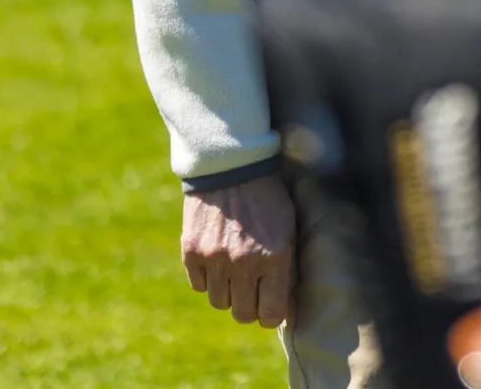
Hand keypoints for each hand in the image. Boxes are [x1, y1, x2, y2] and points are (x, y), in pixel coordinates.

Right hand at [181, 173, 295, 327]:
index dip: (271, 315)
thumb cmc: (268, 198)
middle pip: (243, 314)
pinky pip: (199, 286)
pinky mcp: (191, 252)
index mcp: (275, 257)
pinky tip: (217, 258)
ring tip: (235, 269)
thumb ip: (287, 269)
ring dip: (228, 291)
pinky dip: (208, 278)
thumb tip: (285, 309)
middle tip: (253, 290)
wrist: (231, 166)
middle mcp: (244, 262)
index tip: (270, 309)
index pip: (272, 314)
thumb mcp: (288, 228)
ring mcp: (215, 258)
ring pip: (220, 302)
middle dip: (250, 306)